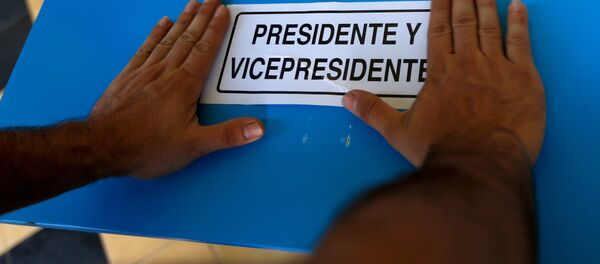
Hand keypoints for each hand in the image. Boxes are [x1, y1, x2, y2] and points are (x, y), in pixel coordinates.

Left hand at [88, 0, 263, 178]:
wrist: (101, 147)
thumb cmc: (148, 148)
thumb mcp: (193, 147)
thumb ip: (227, 135)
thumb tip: (258, 128)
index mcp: (184, 86)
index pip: (204, 51)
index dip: (215, 29)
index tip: (223, 11)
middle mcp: (165, 73)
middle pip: (188, 38)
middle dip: (202, 18)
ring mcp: (144, 72)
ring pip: (168, 39)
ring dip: (182, 20)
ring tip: (193, 4)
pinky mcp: (128, 77)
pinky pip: (146, 48)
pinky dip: (156, 34)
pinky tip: (162, 23)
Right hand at [343, 0, 544, 165]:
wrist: (480, 165)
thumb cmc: (441, 150)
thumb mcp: (399, 133)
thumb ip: (373, 112)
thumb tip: (348, 98)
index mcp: (441, 73)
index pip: (439, 31)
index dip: (440, 8)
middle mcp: (468, 64)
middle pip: (465, 22)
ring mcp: (498, 68)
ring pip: (491, 27)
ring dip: (487, 5)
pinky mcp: (524, 79)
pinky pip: (522, 43)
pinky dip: (520, 23)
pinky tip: (518, 6)